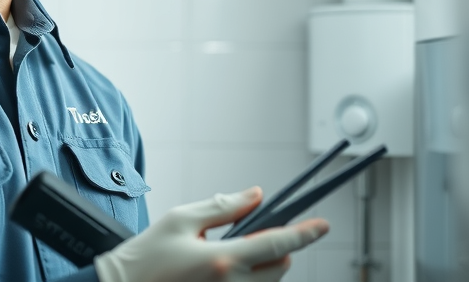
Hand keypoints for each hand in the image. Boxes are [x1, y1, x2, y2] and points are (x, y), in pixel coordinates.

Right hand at [94, 187, 328, 281]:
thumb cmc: (146, 254)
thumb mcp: (181, 219)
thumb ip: (223, 206)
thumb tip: (256, 195)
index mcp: (222, 260)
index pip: (278, 243)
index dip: (305, 233)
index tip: (323, 225)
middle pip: (279, 266)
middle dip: (278, 247)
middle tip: (254, 233)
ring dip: (263, 265)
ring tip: (230, 253)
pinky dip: (247, 278)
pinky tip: (222, 269)